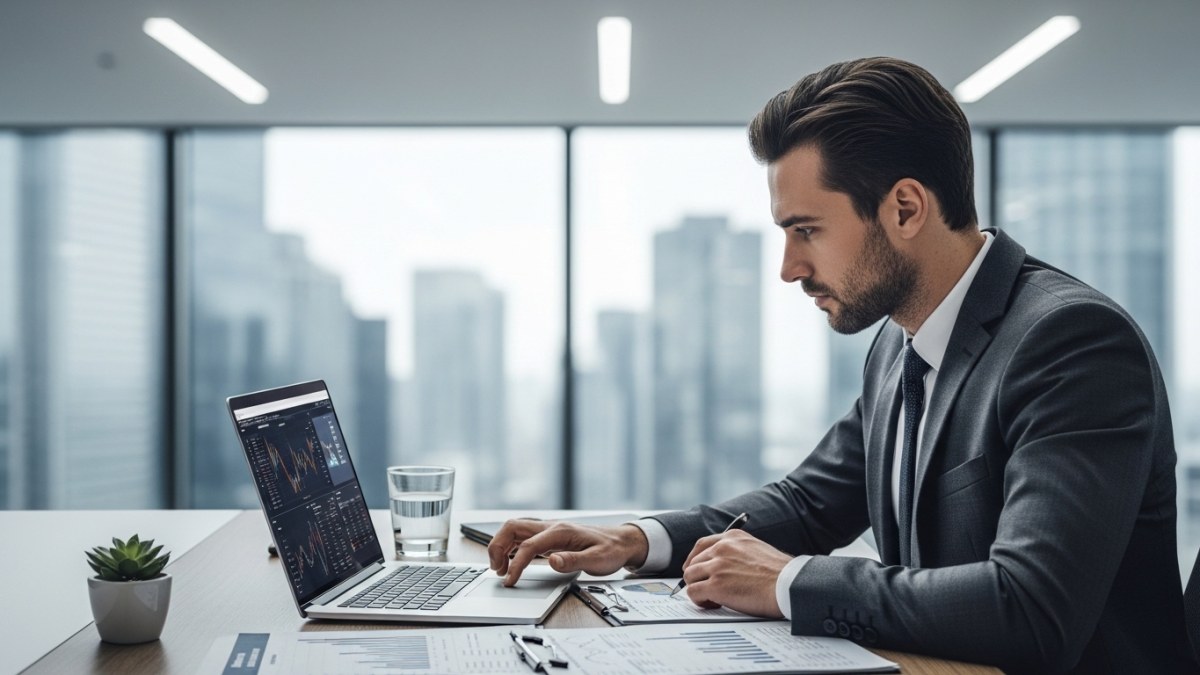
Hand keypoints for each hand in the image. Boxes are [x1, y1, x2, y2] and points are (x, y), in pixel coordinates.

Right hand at [487, 519, 648, 585]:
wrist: (621, 541)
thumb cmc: (610, 550)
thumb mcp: (597, 560)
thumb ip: (573, 561)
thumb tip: (552, 561)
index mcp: (560, 531)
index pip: (528, 545)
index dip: (516, 564)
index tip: (510, 581)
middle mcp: (551, 526)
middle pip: (512, 527)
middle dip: (497, 547)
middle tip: (497, 570)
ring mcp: (548, 529)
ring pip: (514, 530)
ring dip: (501, 546)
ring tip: (500, 568)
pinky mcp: (549, 536)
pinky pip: (522, 537)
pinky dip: (511, 547)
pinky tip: (511, 561)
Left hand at [680, 529, 790, 617]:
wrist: (789, 585)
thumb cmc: (780, 574)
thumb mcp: (757, 550)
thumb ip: (738, 553)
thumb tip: (725, 567)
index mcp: (733, 538)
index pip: (702, 545)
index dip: (694, 559)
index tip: (695, 569)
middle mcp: (722, 548)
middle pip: (694, 562)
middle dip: (698, 577)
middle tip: (707, 589)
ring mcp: (717, 566)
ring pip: (690, 577)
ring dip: (698, 589)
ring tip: (713, 598)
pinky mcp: (716, 585)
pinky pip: (694, 592)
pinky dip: (700, 601)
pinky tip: (714, 604)